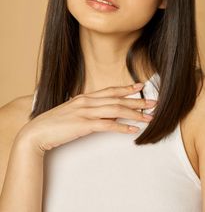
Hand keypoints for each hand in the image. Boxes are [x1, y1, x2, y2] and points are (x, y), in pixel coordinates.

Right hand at [17, 84, 156, 154]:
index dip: (126, 88)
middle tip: (153, 103)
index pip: (110, 90)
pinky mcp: (84, 125)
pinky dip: (122, 127)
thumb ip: (86, 109)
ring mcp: (85, 112)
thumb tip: (101, 111)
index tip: (140, 87)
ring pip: (115, 110)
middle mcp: (87, 101)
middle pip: (117, 99)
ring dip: (134, 114)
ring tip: (148, 118)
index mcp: (85, 97)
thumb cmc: (54, 123)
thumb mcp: (72, 111)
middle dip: (136, 101)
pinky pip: (107, 125)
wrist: (37, 131)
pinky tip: (132, 130)